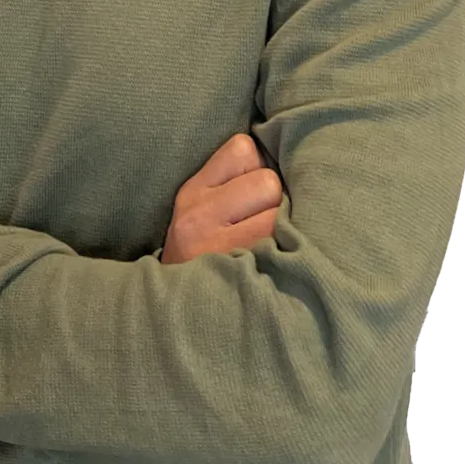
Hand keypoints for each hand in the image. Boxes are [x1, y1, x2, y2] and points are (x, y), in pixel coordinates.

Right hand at [161, 133, 282, 264]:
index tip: (253, 192)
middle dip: (275, 200)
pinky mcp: (237, 270)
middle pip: (268, 181)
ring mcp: (217, 243)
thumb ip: (230, 182)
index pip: (242, 148)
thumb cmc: (203, 256)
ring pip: (279, 211)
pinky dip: (286, 251)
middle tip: (264, 223)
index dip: (258, 167)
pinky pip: (281, 245)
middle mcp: (199, 213)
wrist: (177, 315)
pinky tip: (276, 261)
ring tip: (271, 244)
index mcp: (192, 191)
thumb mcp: (200, 211)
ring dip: (284, 227)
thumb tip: (285, 160)